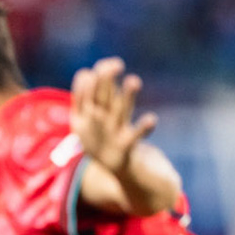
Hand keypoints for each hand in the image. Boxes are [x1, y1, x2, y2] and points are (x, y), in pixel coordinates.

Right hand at [70, 57, 156, 179]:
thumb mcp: (90, 119)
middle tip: (116, 64)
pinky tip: (151, 120)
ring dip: (127, 97)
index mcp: (82, 117)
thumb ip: (93, 95)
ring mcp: (111, 135)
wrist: (116, 169)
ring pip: (119, 112)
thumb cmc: (102, 137)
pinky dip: (143, 128)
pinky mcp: (127, 147)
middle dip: (106, 80)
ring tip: (135, 81)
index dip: (92, 78)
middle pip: (101, 98)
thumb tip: (91, 71)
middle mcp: (96, 124)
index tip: (104, 67)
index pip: (83, 92)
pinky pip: (136, 136)